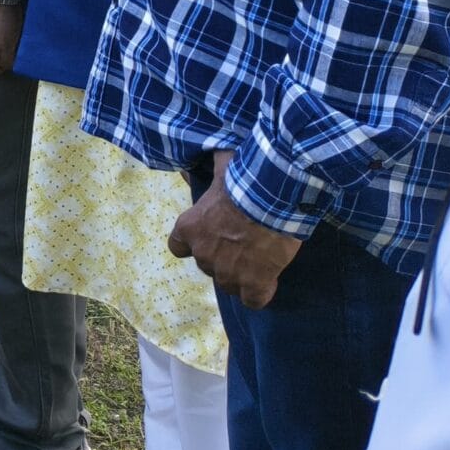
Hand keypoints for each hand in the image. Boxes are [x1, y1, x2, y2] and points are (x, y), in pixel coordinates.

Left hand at [168, 152, 304, 307]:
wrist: (271, 199)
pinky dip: (261, 292)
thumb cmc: (245, 179)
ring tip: (261, 259)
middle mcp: (202, 253)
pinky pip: (253, 300)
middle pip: (209, 266)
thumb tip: (209, 150)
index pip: (177, 247)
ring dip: (243, 275)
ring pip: (230, 284)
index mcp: (188, 227)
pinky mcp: (253, 284)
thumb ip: (211, 166)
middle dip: (224, 258)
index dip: (194, 243)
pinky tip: (270, 280)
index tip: (209, 238)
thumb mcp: (221, 167)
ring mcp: (227, 272)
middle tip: (245, 243)